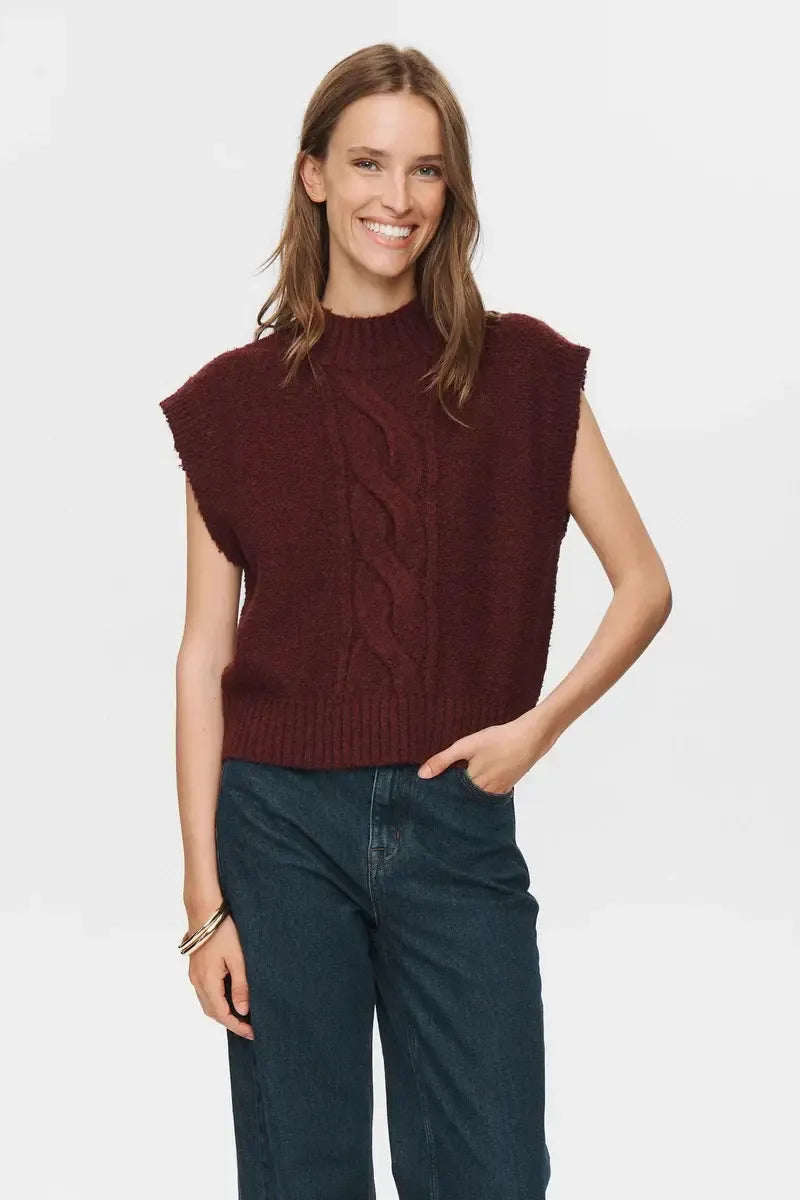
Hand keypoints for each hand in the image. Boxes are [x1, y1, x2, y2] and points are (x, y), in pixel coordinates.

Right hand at [187, 913, 253, 1039]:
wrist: (205, 909)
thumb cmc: (223, 931)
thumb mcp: (238, 958)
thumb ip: (240, 986)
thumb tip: (242, 1011)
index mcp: (207, 981)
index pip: (221, 1014)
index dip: (236, 1026)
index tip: (251, 1033)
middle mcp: (197, 981)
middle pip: (212, 1012)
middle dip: (229, 1022)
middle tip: (248, 1027)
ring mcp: (194, 974)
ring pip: (207, 1002)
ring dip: (222, 1011)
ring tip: (241, 1014)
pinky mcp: (195, 967)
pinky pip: (205, 991)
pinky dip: (216, 999)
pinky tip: (229, 995)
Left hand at [417, 711, 556, 793]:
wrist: (530, 738)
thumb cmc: (498, 740)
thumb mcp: (466, 746)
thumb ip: (443, 760)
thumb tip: (422, 775)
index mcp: (474, 785)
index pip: (451, 796)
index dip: (441, 794)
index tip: (429, 793)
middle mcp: (486, 793)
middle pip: (464, 799)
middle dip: (453, 796)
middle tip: (439, 792)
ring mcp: (498, 791)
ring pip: (477, 797)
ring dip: (467, 794)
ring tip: (456, 786)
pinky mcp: (507, 786)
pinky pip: (489, 794)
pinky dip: (480, 790)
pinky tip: (476, 781)